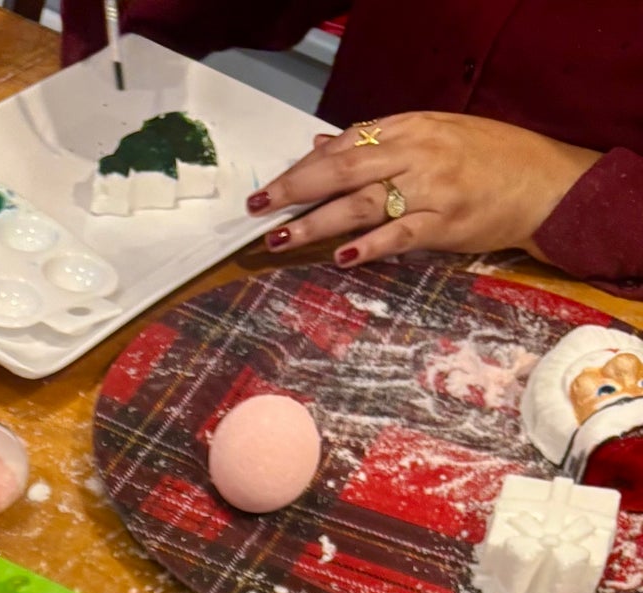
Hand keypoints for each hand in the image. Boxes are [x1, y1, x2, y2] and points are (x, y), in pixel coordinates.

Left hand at [249, 114, 598, 268]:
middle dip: (296, 188)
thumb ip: (377, 144)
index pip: (346, 144)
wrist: (542, 181)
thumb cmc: (486, 160)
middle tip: (259, 206)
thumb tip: (322, 146)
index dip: (304, 166)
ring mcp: (432, 187)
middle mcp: (417, 152)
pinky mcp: (446, 221)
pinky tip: (344, 256)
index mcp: (411, 128)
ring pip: (363, 202)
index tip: (272, 186)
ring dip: (317, 222)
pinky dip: (372, 244)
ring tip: (281, 238)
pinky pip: (401, 233)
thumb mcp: (431, 138)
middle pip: (344, 169)